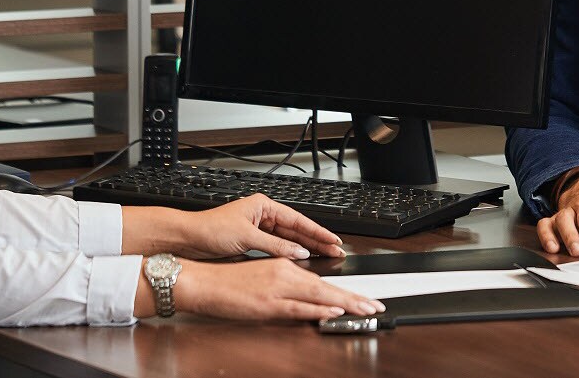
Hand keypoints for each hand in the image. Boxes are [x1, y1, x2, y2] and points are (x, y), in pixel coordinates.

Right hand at [167, 258, 383, 320]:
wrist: (203, 282)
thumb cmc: (228, 282)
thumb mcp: (263, 279)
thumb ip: (287, 287)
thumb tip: (308, 297)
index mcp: (284, 267)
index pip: (323, 282)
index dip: (346, 292)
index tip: (364, 299)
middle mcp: (285, 274)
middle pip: (327, 288)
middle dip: (355, 298)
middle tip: (376, 306)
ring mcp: (277, 289)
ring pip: (319, 296)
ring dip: (345, 304)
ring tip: (365, 310)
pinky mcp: (268, 304)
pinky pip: (298, 308)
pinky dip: (317, 309)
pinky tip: (333, 311)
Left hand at [172, 194, 347, 259]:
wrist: (188, 239)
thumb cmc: (210, 229)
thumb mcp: (247, 238)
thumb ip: (276, 245)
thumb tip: (299, 252)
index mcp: (263, 205)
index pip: (297, 220)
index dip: (317, 231)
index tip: (333, 239)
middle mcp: (262, 214)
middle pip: (296, 229)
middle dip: (316, 240)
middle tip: (335, 250)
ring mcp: (258, 228)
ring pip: (289, 239)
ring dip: (306, 248)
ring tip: (325, 255)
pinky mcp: (253, 240)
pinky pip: (278, 246)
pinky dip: (290, 253)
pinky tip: (302, 259)